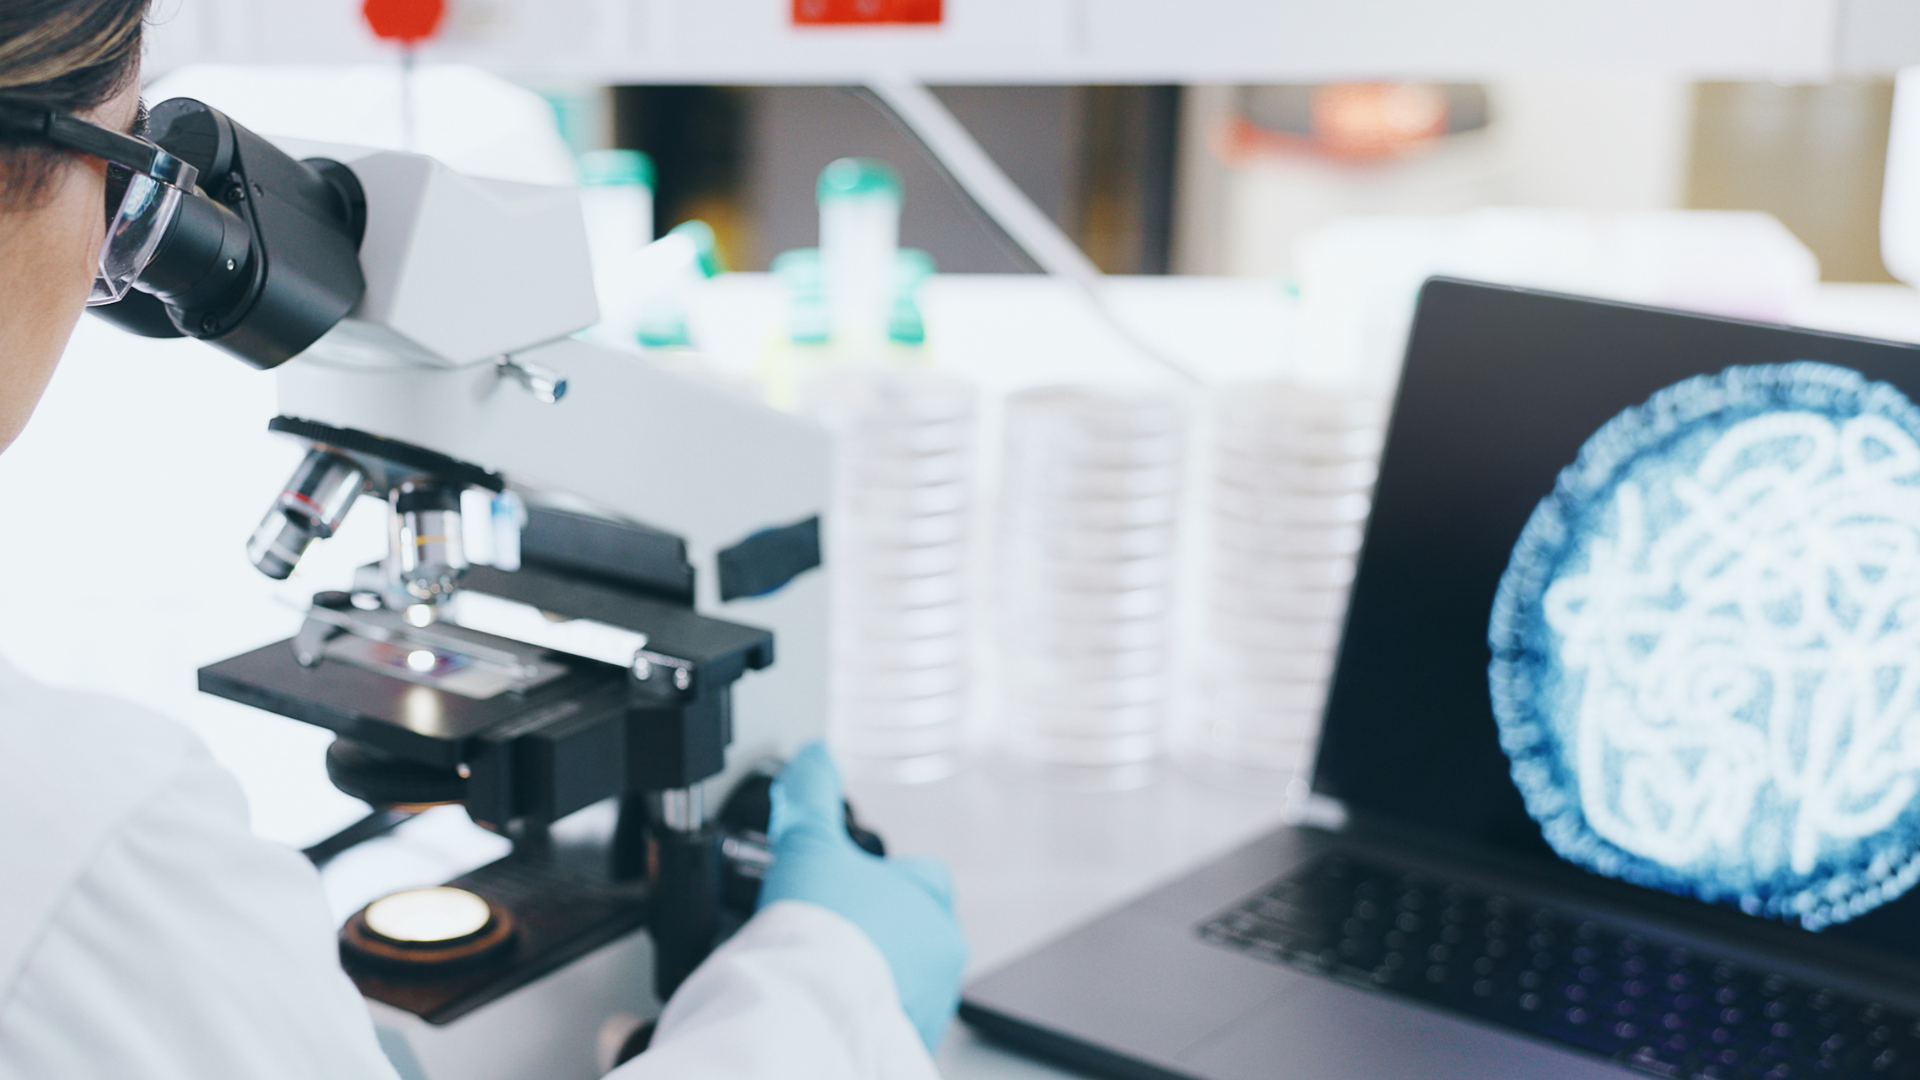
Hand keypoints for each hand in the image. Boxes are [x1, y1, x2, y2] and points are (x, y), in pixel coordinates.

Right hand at [757, 743, 967, 1050]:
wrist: (815, 1009)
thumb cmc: (822, 927)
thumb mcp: (807, 843)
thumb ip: (810, 794)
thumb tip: (814, 755)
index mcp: (927, 896)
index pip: (924, 876)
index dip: (888, 877)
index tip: (855, 884)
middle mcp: (941, 948)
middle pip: (919, 931)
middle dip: (883, 932)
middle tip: (834, 936)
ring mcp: (931, 999)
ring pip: (911, 977)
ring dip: (879, 975)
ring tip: (828, 976)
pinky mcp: (912, 1040)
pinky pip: (895, 1021)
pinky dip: (869, 1015)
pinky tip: (832, 1010)